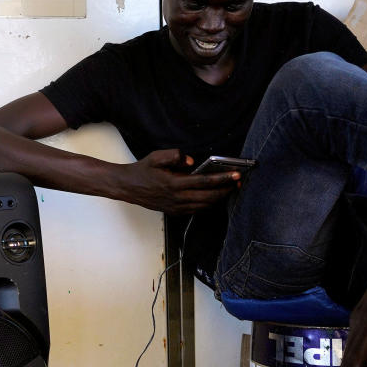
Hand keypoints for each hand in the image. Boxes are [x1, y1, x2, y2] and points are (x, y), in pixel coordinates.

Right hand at [117, 149, 240, 214]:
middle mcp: (177, 198)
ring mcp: (176, 207)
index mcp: (174, 183)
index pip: (205, 181)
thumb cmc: (142, 170)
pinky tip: (214, 198)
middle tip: (238, 183)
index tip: (236, 175)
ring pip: (204, 206)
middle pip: (209, 197)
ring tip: (229, 190)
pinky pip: (196, 210)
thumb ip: (174, 155)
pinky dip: (208, 205)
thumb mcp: (156, 157)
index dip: (223, 178)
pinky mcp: (174, 211)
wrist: (127, 186)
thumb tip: (191, 161)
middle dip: (226, 190)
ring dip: (219, 198)